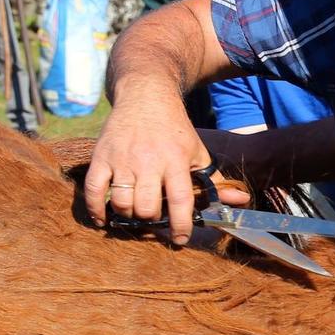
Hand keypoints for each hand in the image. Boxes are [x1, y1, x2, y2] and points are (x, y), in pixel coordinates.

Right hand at [82, 88, 214, 243]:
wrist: (146, 95)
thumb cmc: (175, 130)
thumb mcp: (197, 152)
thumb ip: (215, 181)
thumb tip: (241, 201)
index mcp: (176, 160)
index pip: (180, 200)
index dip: (180, 225)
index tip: (180, 239)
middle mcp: (148, 161)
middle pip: (147, 207)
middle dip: (152, 220)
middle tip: (154, 217)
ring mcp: (122, 159)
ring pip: (122, 203)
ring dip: (129, 215)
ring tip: (135, 211)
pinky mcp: (101, 157)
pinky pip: (94, 190)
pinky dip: (96, 209)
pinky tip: (104, 219)